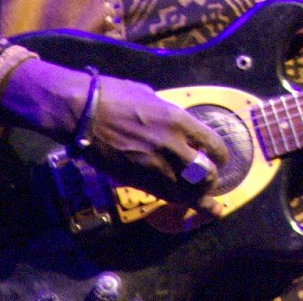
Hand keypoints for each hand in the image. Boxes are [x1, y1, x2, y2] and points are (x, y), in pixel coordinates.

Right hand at [0, 58, 228, 213]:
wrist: (82, 113)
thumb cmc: (114, 96)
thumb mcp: (151, 97)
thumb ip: (168, 114)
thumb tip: (176, 123)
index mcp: (178, 120)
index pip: (213, 145)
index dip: (220, 156)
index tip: (219, 159)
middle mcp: (172, 146)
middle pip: (205, 174)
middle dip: (211, 180)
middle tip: (211, 182)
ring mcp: (153, 166)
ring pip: (187, 192)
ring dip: (197, 197)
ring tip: (205, 202)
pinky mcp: (135, 180)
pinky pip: (164, 195)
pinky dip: (177, 200)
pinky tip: (185, 205)